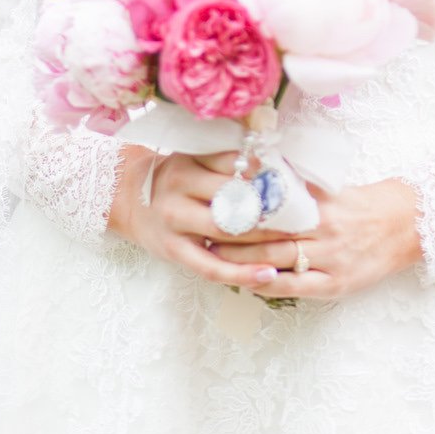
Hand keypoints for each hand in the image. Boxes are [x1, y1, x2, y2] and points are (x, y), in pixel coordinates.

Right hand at [107, 143, 290, 292]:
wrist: (127, 197)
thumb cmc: (173, 176)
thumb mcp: (193, 158)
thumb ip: (226, 159)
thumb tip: (273, 159)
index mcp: (188, 164)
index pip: (233, 166)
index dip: (267, 173)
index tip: (296, 180)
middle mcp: (179, 193)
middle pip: (234, 201)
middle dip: (272, 209)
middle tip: (307, 215)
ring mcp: (176, 225)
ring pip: (227, 235)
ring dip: (265, 241)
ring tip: (298, 244)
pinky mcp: (175, 252)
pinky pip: (212, 268)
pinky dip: (242, 274)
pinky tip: (268, 275)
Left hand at [213, 177, 422, 300]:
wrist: (405, 225)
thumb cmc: (363, 203)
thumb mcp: (331, 187)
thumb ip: (298, 182)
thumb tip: (260, 166)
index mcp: (320, 203)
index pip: (271, 206)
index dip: (241, 207)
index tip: (215, 204)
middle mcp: (323, 230)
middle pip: (268, 234)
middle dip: (232, 236)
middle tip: (203, 232)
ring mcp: (330, 259)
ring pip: (277, 261)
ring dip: (242, 261)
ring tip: (215, 258)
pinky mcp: (336, 284)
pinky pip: (295, 288)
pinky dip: (269, 284)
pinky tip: (247, 282)